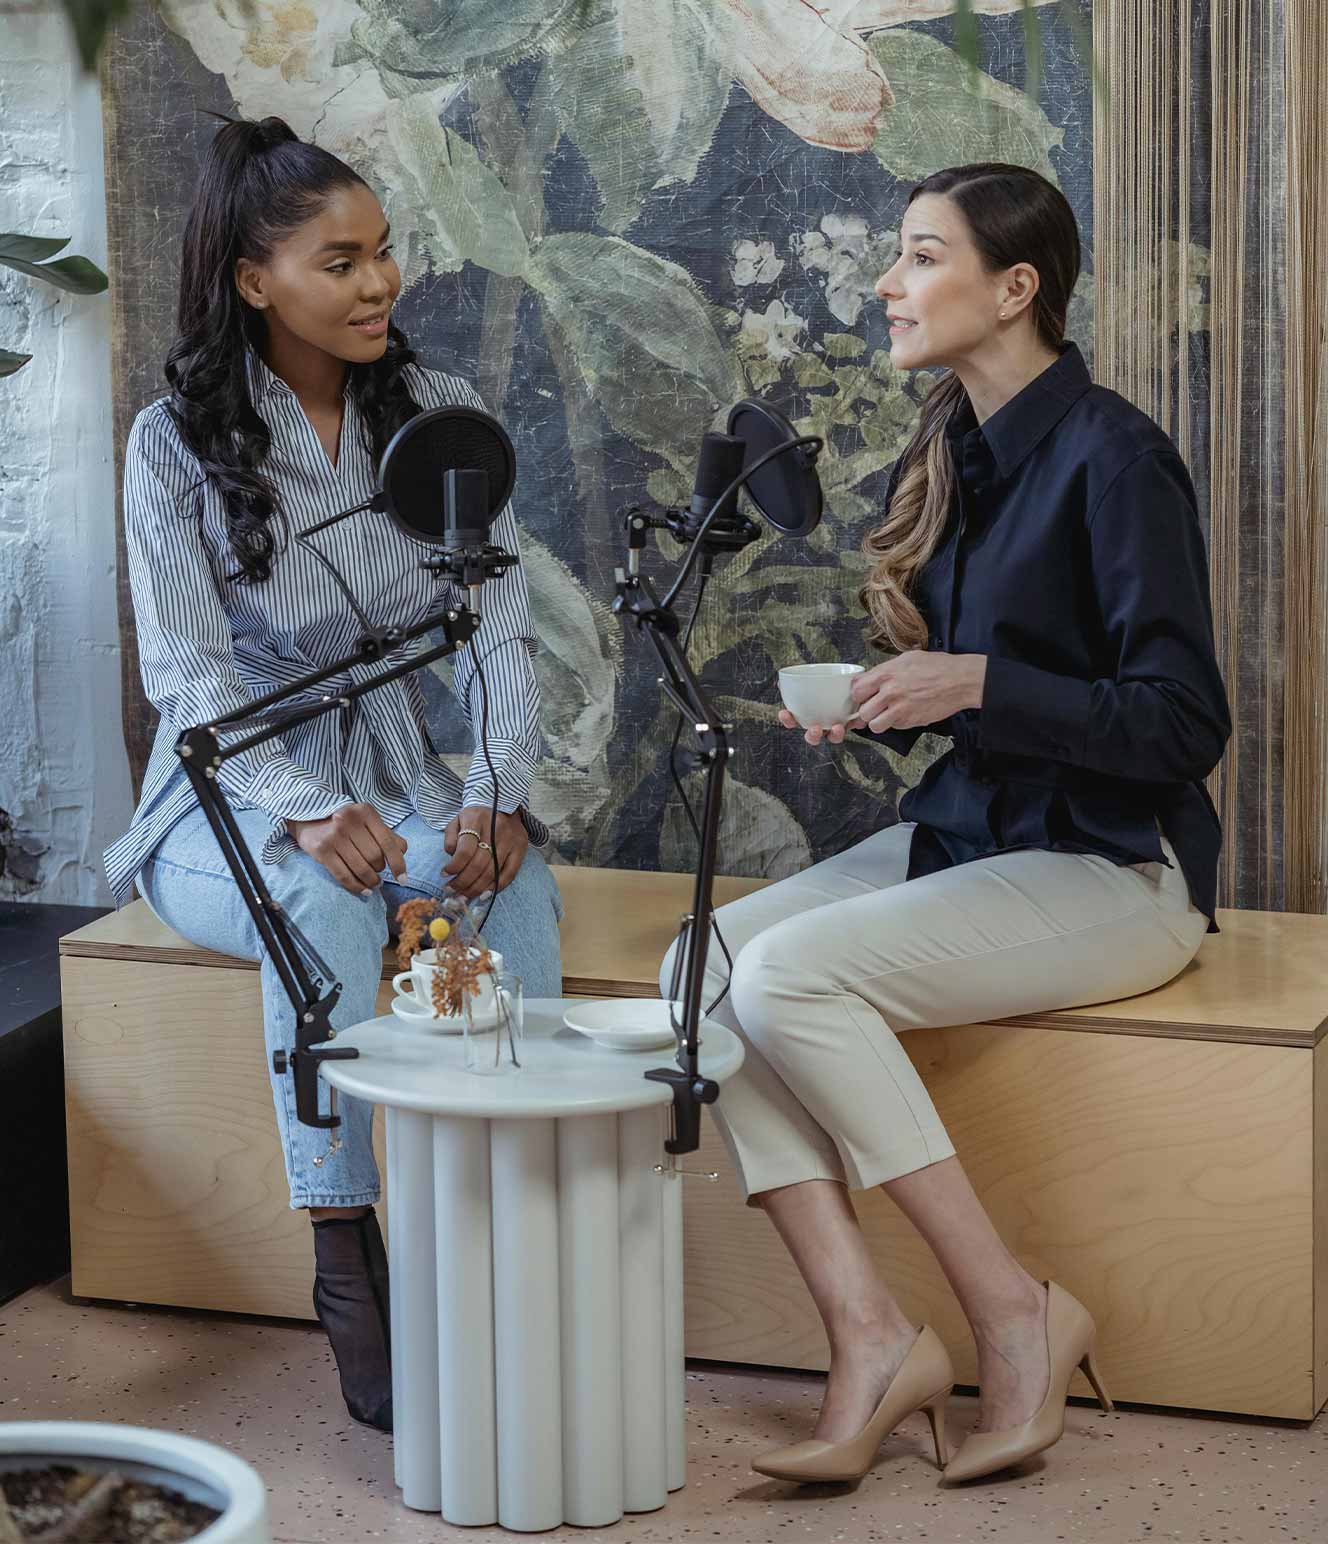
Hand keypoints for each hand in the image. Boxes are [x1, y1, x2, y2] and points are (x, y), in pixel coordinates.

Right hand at [287, 803, 407, 894]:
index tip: (403, 879)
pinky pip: (344, 876)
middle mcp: (349, 821)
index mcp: (366, 812)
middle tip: (379, 875)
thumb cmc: (345, 822)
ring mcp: (334, 836)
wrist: (307, 818)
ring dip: (371, 881)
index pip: (388, 843)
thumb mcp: (366, 821)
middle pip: (375, 857)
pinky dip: (356, 887)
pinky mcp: (321, 850)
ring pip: (361, 868)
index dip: (398, 864)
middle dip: (380, 871)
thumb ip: (386, 834)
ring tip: (374, 884)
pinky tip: (364, 891)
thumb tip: (402, 853)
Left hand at [443, 806, 528, 899]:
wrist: (501, 804)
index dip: (454, 866)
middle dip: (463, 882)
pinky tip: (484, 894)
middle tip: (452, 891)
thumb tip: (451, 856)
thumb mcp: (457, 820)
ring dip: (476, 888)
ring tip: (464, 896)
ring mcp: (510, 840)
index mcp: (476, 820)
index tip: (444, 874)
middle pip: (479, 864)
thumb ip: (450, 837)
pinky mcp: (521, 848)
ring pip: (492, 872)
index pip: (465, 850)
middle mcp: (496, 830)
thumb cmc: (475, 817)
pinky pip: (509, 874)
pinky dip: (496, 887)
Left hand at [849, 650, 986, 733]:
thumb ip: (886, 670)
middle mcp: (890, 692)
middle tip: (874, 707)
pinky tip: (904, 714)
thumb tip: (872, 678)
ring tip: (886, 714)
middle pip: (862, 710)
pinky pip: (893, 727)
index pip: (856, 688)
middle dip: (866, 709)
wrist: (960, 681)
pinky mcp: (910, 721)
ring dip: (878, 721)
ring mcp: (900, 708)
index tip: (862, 695)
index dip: (857, 693)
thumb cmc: (938, 667)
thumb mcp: (907, 658)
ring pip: (873, 724)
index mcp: (887, 674)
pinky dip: (895, 724)